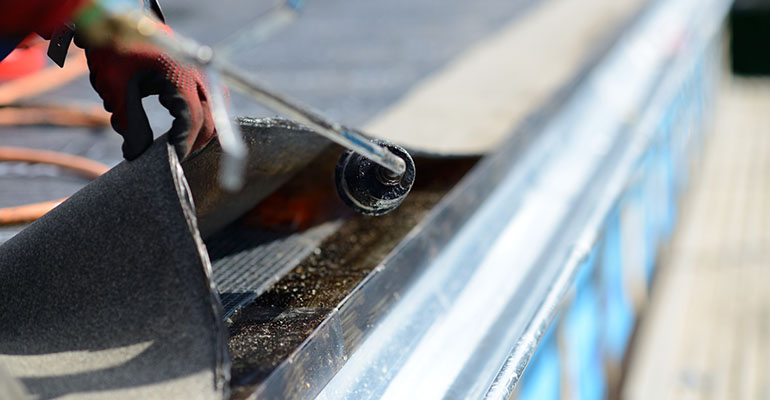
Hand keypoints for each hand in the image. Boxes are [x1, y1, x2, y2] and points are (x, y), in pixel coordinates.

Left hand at [85, 40, 215, 159]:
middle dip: (195, 141)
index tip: (172, 159)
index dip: (184, 143)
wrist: (115, 19)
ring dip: (202, 128)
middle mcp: (197, 71)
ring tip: (182, 143)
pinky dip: (203, 115)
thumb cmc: (114, 49)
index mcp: (178, 73)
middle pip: (211, 117)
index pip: (193, 118)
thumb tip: (136, 155)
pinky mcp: (198, 71)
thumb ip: (130, 122)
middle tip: (174, 157)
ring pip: (217, 109)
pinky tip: (185, 126)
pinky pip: (212, 99)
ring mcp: (201, 70)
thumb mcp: (116, 87)